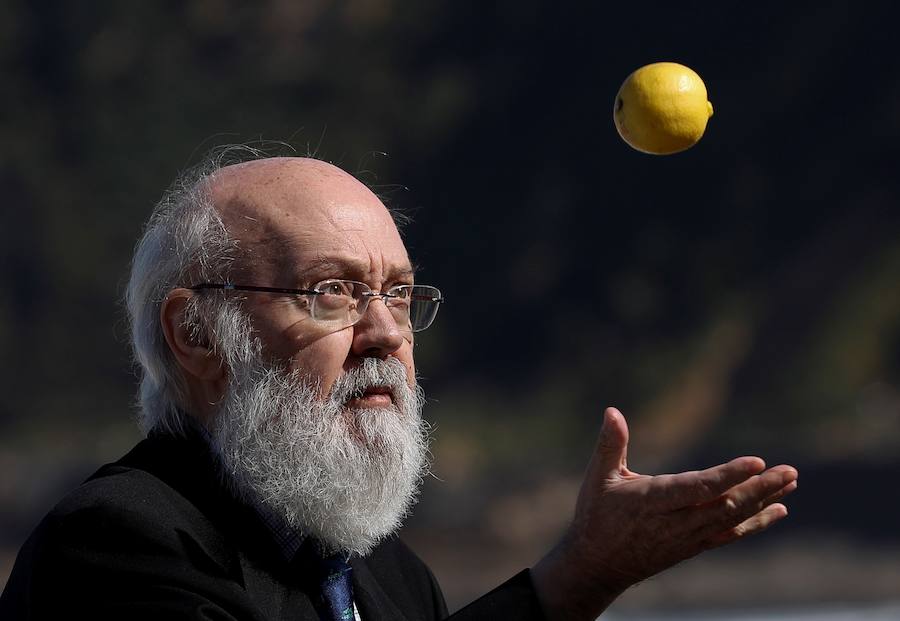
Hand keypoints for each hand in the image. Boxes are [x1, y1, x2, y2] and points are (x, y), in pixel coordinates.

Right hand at [531, 407, 797, 620]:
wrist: (597, 565)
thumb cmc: (596, 515)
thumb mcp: (597, 477)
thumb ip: (609, 444)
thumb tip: (612, 411)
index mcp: (653, 501)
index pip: (698, 487)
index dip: (728, 476)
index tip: (757, 462)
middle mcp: (676, 522)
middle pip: (725, 505)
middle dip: (760, 488)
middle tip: (789, 472)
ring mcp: (688, 537)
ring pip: (732, 519)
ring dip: (763, 500)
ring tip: (790, 482)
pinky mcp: (694, 545)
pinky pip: (730, 534)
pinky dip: (756, 523)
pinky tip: (778, 510)